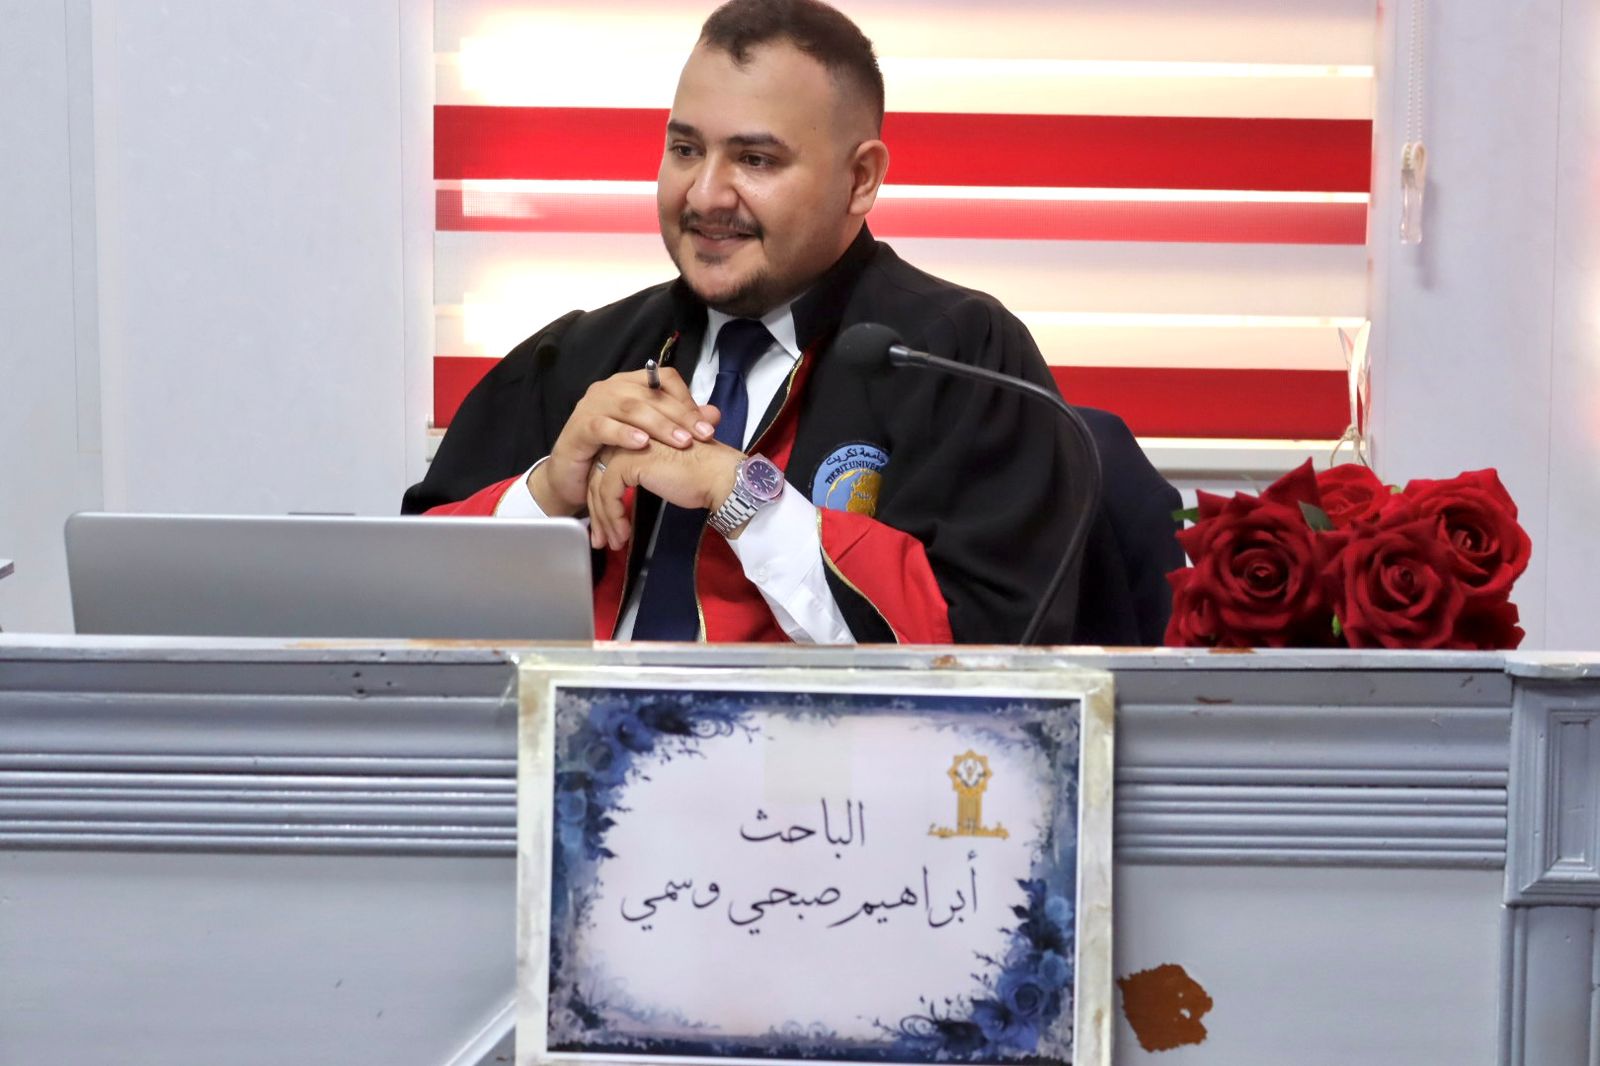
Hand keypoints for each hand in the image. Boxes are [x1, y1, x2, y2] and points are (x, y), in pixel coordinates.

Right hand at [529, 366, 718, 515]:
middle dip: (680, 415)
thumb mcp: (649, 438)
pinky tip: (643, 444)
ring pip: (630, 408)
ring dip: (659, 425)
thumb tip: (715, 414)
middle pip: (650, 394)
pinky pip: (603, 426)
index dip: (686, 399)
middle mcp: (610, 388)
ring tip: (681, 441)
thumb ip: (680, 424)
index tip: (706, 425)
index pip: (663, 379)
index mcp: (629, 385)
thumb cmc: (612, 454)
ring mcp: (592, 405)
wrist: (572, 477)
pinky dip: (624, 434)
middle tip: (703, 435)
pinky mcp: (578, 427)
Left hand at [586, 439, 742, 550]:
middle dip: (599, 513)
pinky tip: (622, 534)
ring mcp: (625, 447)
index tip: (607, 527)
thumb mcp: (663, 473)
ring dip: (605, 520)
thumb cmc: (701, 475)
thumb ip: (642, 477)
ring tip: (614, 543)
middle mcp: (625, 436)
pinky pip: (608, 494)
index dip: (604, 499)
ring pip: (599, 488)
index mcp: (633, 434)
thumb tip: (621, 503)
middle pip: (597, 477)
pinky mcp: (627, 462)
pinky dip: (613, 517)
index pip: (606, 468)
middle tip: (601, 540)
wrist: (719, 475)